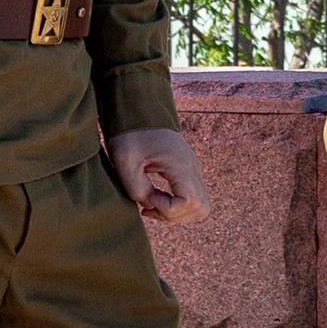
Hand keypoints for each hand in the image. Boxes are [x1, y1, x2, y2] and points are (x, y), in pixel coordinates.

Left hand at [110, 128, 209, 255]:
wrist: (138, 111)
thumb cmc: (130, 134)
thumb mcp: (125, 162)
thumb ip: (138, 189)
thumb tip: (150, 205)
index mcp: (180, 163)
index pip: (191, 201)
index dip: (168, 209)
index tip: (149, 197)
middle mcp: (192, 167)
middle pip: (201, 207)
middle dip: (175, 216)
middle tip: (150, 207)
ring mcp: (192, 169)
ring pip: (200, 206)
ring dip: (177, 213)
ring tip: (152, 204)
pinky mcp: (187, 170)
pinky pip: (192, 197)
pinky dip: (176, 205)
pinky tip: (155, 198)